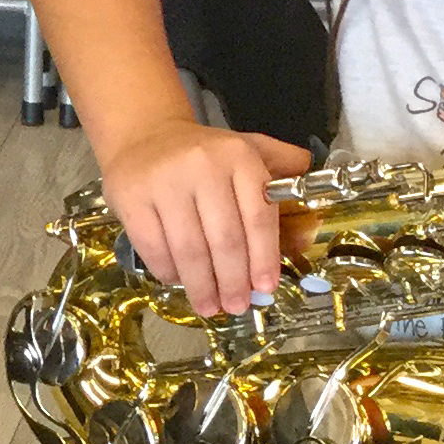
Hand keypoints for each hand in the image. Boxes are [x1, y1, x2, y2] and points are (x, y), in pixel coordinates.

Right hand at [100, 118, 313, 318]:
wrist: (143, 136)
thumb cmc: (204, 155)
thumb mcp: (247, 151)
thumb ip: (283, 174)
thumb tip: (312, 217)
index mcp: (239, 157)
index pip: (258, 216)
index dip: (264, 257)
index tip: (265, 288)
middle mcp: (203, 166)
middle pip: (224, 239)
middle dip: (234, 281)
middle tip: (236, 307)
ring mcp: (164, 182)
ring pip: (189, 249)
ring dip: (203, 286)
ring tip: (210, 306)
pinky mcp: (131, 198)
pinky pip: (155, 248)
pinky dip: (170, 273)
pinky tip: (179, 282)